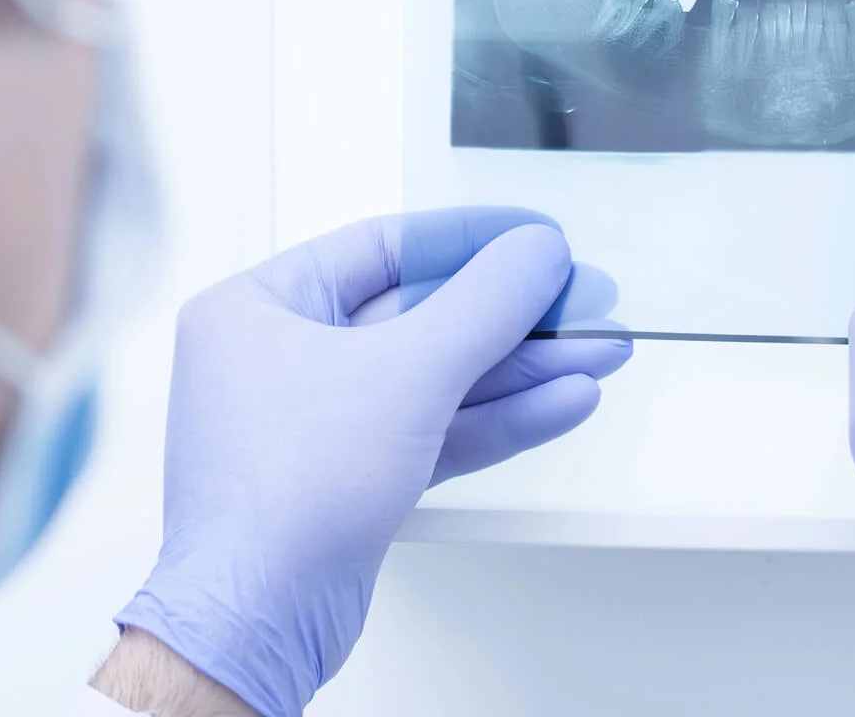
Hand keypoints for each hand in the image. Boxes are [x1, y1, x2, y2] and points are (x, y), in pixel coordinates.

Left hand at [115, 207, 632, 716]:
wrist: (258, 618)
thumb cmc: (279, 494)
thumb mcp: (405, 371)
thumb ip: (483, 304)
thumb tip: (532, 253)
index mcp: (258, 307)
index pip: (381, 248)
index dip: (469, 238)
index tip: (533, 235)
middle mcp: (279, 359)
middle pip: (419, 315)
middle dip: (510, 314)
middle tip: (581, 300)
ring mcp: (317, 425)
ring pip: (437, 379)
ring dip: (520, 368)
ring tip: (597, 350)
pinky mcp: (352, 481)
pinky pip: (435, 430)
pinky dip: (498, 418)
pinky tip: (562, 400)